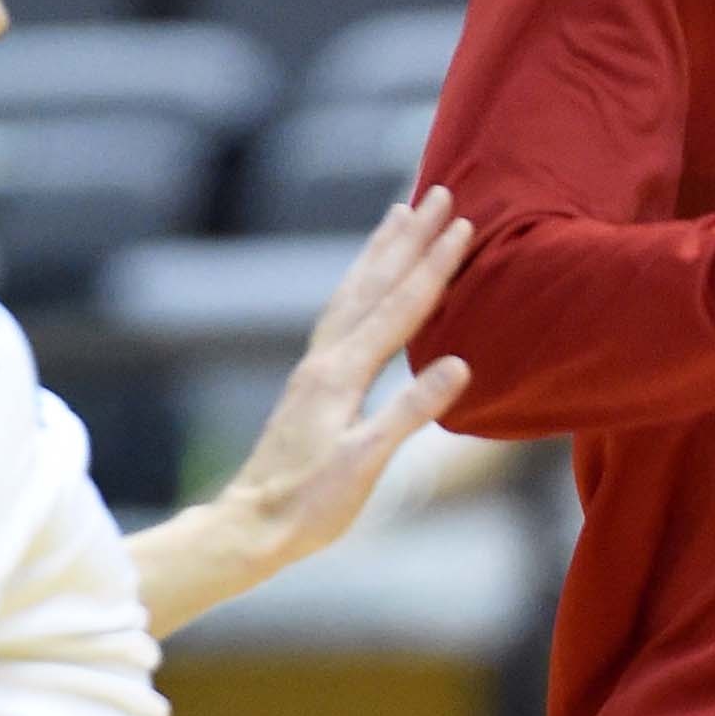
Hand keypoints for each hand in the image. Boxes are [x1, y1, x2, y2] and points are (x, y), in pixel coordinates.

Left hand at [212, 190, 477, 578]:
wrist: (252, 524)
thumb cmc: (310, 504)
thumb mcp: (366, 462)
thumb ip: (410, 411)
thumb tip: (458, 365)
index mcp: (342, 374)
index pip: (400, 306)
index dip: (434, 264)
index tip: (462, 224)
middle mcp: (326, 359)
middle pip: (374, 283)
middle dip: (408, 237)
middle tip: (434, 191)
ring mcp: (315, 367)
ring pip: (353, 291)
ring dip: (380, 251)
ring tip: (399, 213)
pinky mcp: (312, 381)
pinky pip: (342, 313)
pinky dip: (361, 283)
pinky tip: (366, 280)